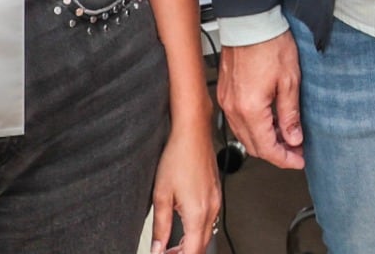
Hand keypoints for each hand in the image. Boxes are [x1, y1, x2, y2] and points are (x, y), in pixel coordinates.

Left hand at [150, 121, 221, 253]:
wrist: (193, 133)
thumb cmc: (178, 156)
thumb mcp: (161, 194)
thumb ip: (160, 226)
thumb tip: (158, 247)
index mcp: (198, 212)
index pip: (192, 250)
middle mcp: (211, 208)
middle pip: (201, 245)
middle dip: (185, 253)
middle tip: (167, 253)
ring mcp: (216, 201)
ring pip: (206, 233)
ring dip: (191, 243)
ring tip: (172, 243)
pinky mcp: (215, 194)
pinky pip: (209, 220)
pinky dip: (197, 229)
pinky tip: (184, 226)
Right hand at [216, 32, 304, 169]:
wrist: (250, 22)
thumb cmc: (270, 43)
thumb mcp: (290, 81)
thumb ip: (290, 114)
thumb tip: (293, 137)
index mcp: (250, 109)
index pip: (267, 149)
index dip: (285, 159)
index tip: (298, 160)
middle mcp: (233, 109)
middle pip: (253, 146)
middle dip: (276, 152)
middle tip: (296, 150)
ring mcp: (226, 101)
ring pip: (244, 135)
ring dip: (264, 140)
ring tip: (286, 136)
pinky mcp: (225, 93)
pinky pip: (238, 121)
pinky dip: (254, 127)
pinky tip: (269, 122)